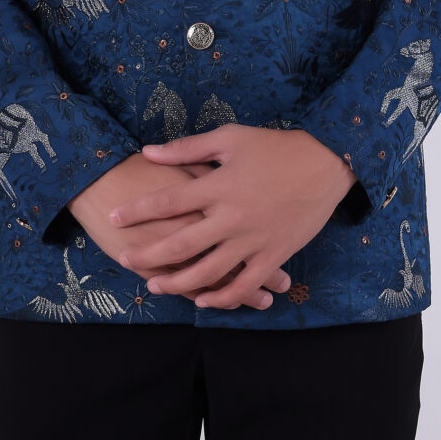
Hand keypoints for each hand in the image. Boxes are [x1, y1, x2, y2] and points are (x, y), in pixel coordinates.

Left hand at [110, 124, 356, 311]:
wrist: (327, 165)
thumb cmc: (277, 147)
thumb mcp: (231, 138)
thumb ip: (188, 149)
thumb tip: (149, 152)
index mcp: (218, 186)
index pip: (167, 202)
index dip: (136, 211)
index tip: (113, 217)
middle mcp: (232, 218)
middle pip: (179, 245)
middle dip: (147, 256)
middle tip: (124, 259)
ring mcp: (253, 241)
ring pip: (207, 272)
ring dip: (177, 283)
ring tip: (155, 287)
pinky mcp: (274, 256)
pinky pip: (244, 285)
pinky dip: (222, 298)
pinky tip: (203, 301)